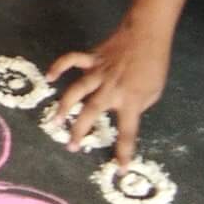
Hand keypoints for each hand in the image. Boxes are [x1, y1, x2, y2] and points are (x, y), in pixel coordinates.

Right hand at [47, 24, 171, 165]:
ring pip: (76, 91)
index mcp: (131, 101)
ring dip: (64, 106)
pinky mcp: (91, 58)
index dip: (123, 152)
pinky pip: (70, 61)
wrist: (147, 35)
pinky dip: (58, 67)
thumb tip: (121, 112)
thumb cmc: (154, 65)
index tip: (119, 169)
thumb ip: (136, 105)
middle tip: (71, 146)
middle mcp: (111, 89)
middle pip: (91, 113)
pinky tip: (49, 77)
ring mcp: (98, 72)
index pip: (127, 132)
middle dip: (80, 131)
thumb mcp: (153, 92)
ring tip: (54, 121)